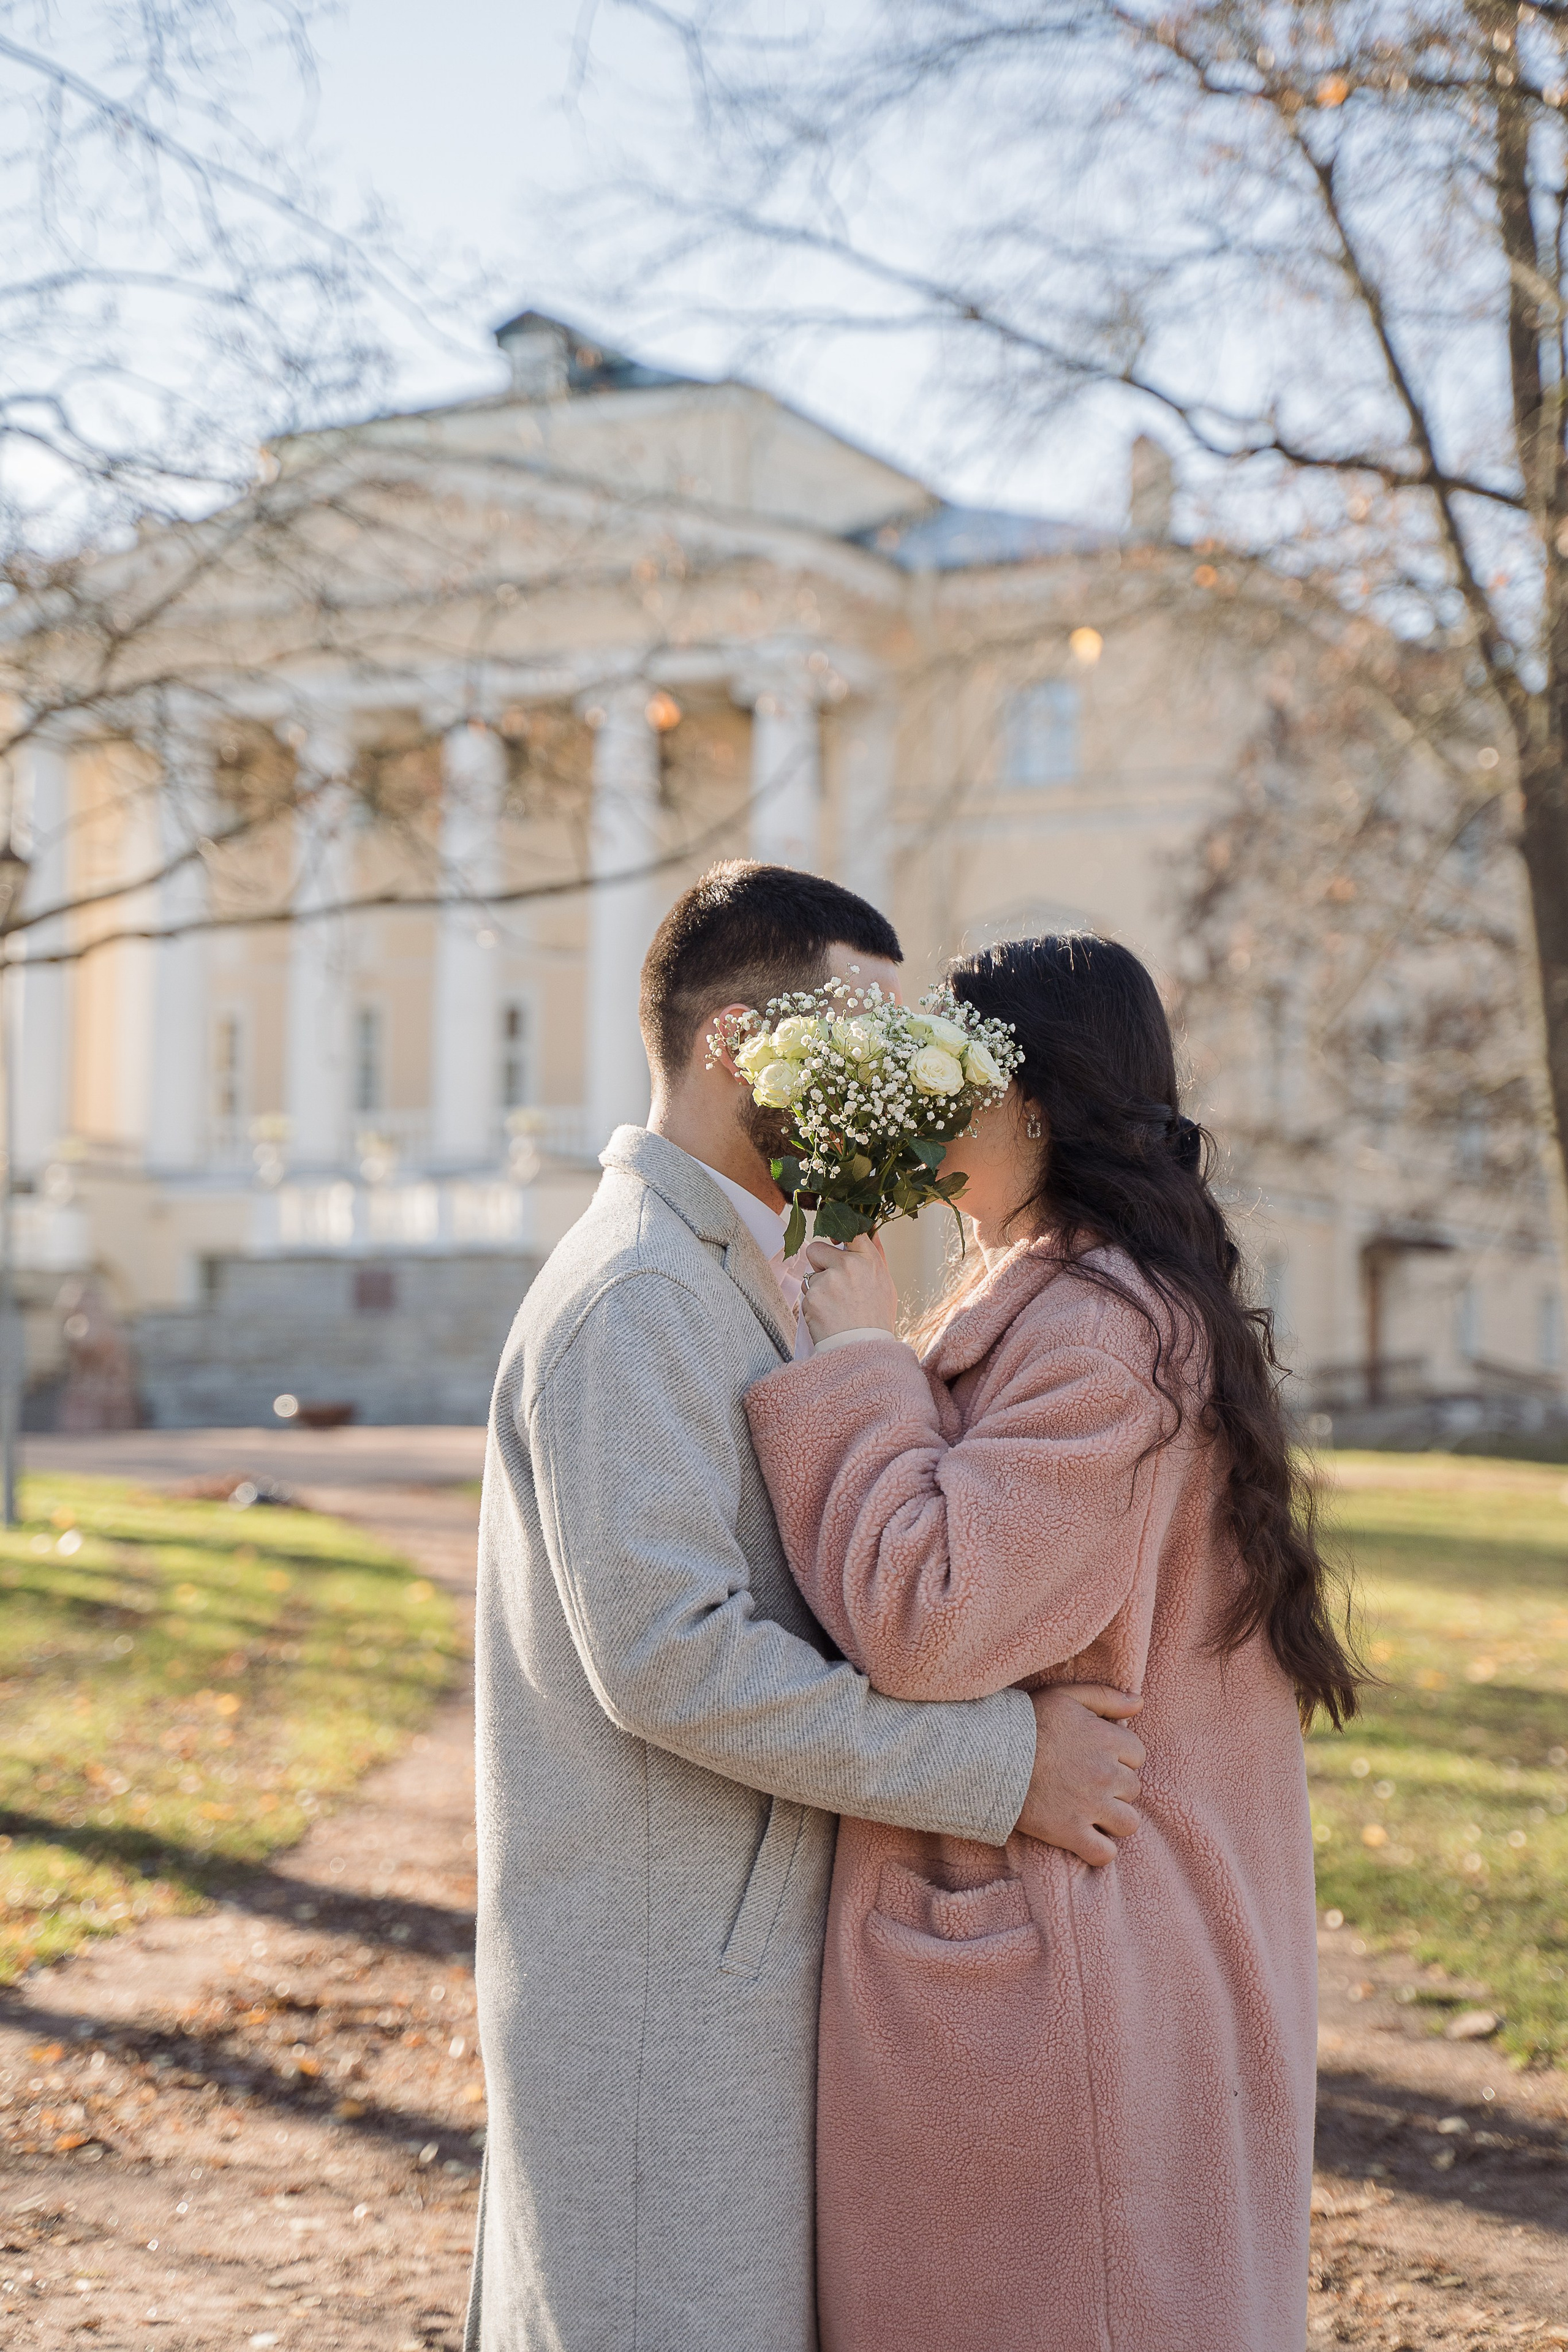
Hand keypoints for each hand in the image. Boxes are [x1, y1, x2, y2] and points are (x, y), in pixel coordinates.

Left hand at [799, 1231, 898, 1340]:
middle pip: (816, 1248)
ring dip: (818, 1288)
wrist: (864, 1350)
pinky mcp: (812, 1297)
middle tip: (833, 1283)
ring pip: (809, 1275)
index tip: (835, 1240)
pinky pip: (807, 1295)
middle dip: (819, 1263)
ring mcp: (827, 1281)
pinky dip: (814, 1305)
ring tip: (835, 1306)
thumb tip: (871, 1228)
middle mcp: (847, 1266)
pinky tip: (828, 1316)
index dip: (837, 1233)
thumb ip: (875, 1255)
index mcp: (868, 1260)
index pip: (849, 1230)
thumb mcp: (885, 1283)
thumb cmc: (876, 1317)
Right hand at [1014, 1685, 1143, 1865]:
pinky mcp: (1071, 1833)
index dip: (1120, 1756)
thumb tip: (1139, 1702)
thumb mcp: (1066, 1696)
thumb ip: (1106, 1697)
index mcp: (1107, 1740)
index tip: (1098, 1756)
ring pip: (1128, 1823)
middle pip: (1133, 1789)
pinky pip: (1104, 1853)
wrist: (989, 1755)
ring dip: (1115, 1818)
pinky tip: (1087, 1837)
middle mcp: (1105, 1775)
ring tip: (1093, 1811)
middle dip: (1116, 1786)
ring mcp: (1090, 1807)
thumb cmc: (1026, 1722)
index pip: (1137, 1754)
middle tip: (1089, 1782)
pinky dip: (1100, 1850)